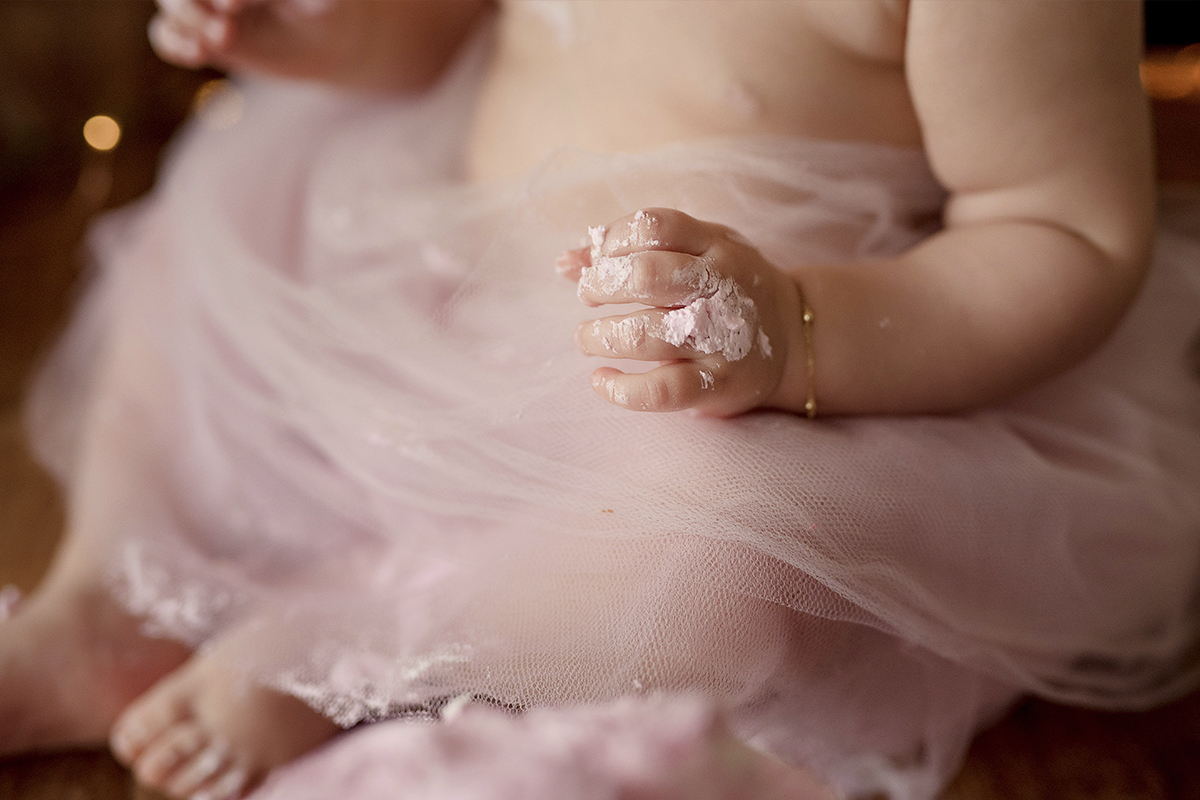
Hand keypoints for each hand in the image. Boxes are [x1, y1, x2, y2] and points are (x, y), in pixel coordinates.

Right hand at [150, 0, 327, 68]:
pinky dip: (173, 43)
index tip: (235, 5)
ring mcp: (203, 3)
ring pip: (169, 2)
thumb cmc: (327, 5)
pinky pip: (165, 35)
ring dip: (185, 18)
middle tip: (230, 20)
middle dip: (189, 2)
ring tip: (224, 38)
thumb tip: (229, 1)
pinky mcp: (202, 35)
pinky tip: (199, 54)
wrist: (330, 43)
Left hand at [558, 208, 801, 416]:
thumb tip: (565, 262)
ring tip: (587, 338)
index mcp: (715, 245)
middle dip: (603, 285)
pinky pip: (661, 390)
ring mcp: (722, 338)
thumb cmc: (724, 290)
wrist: (794, 338)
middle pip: (648, 275)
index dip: (614, 240)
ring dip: (601, 336)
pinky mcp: (718, 383)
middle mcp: (722, 286)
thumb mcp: (693, 255)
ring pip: (648, 334)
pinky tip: (602, 379)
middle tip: (591, 296)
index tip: (600, 261)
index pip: (655, 226)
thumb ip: (629, 255)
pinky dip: (621, 389)